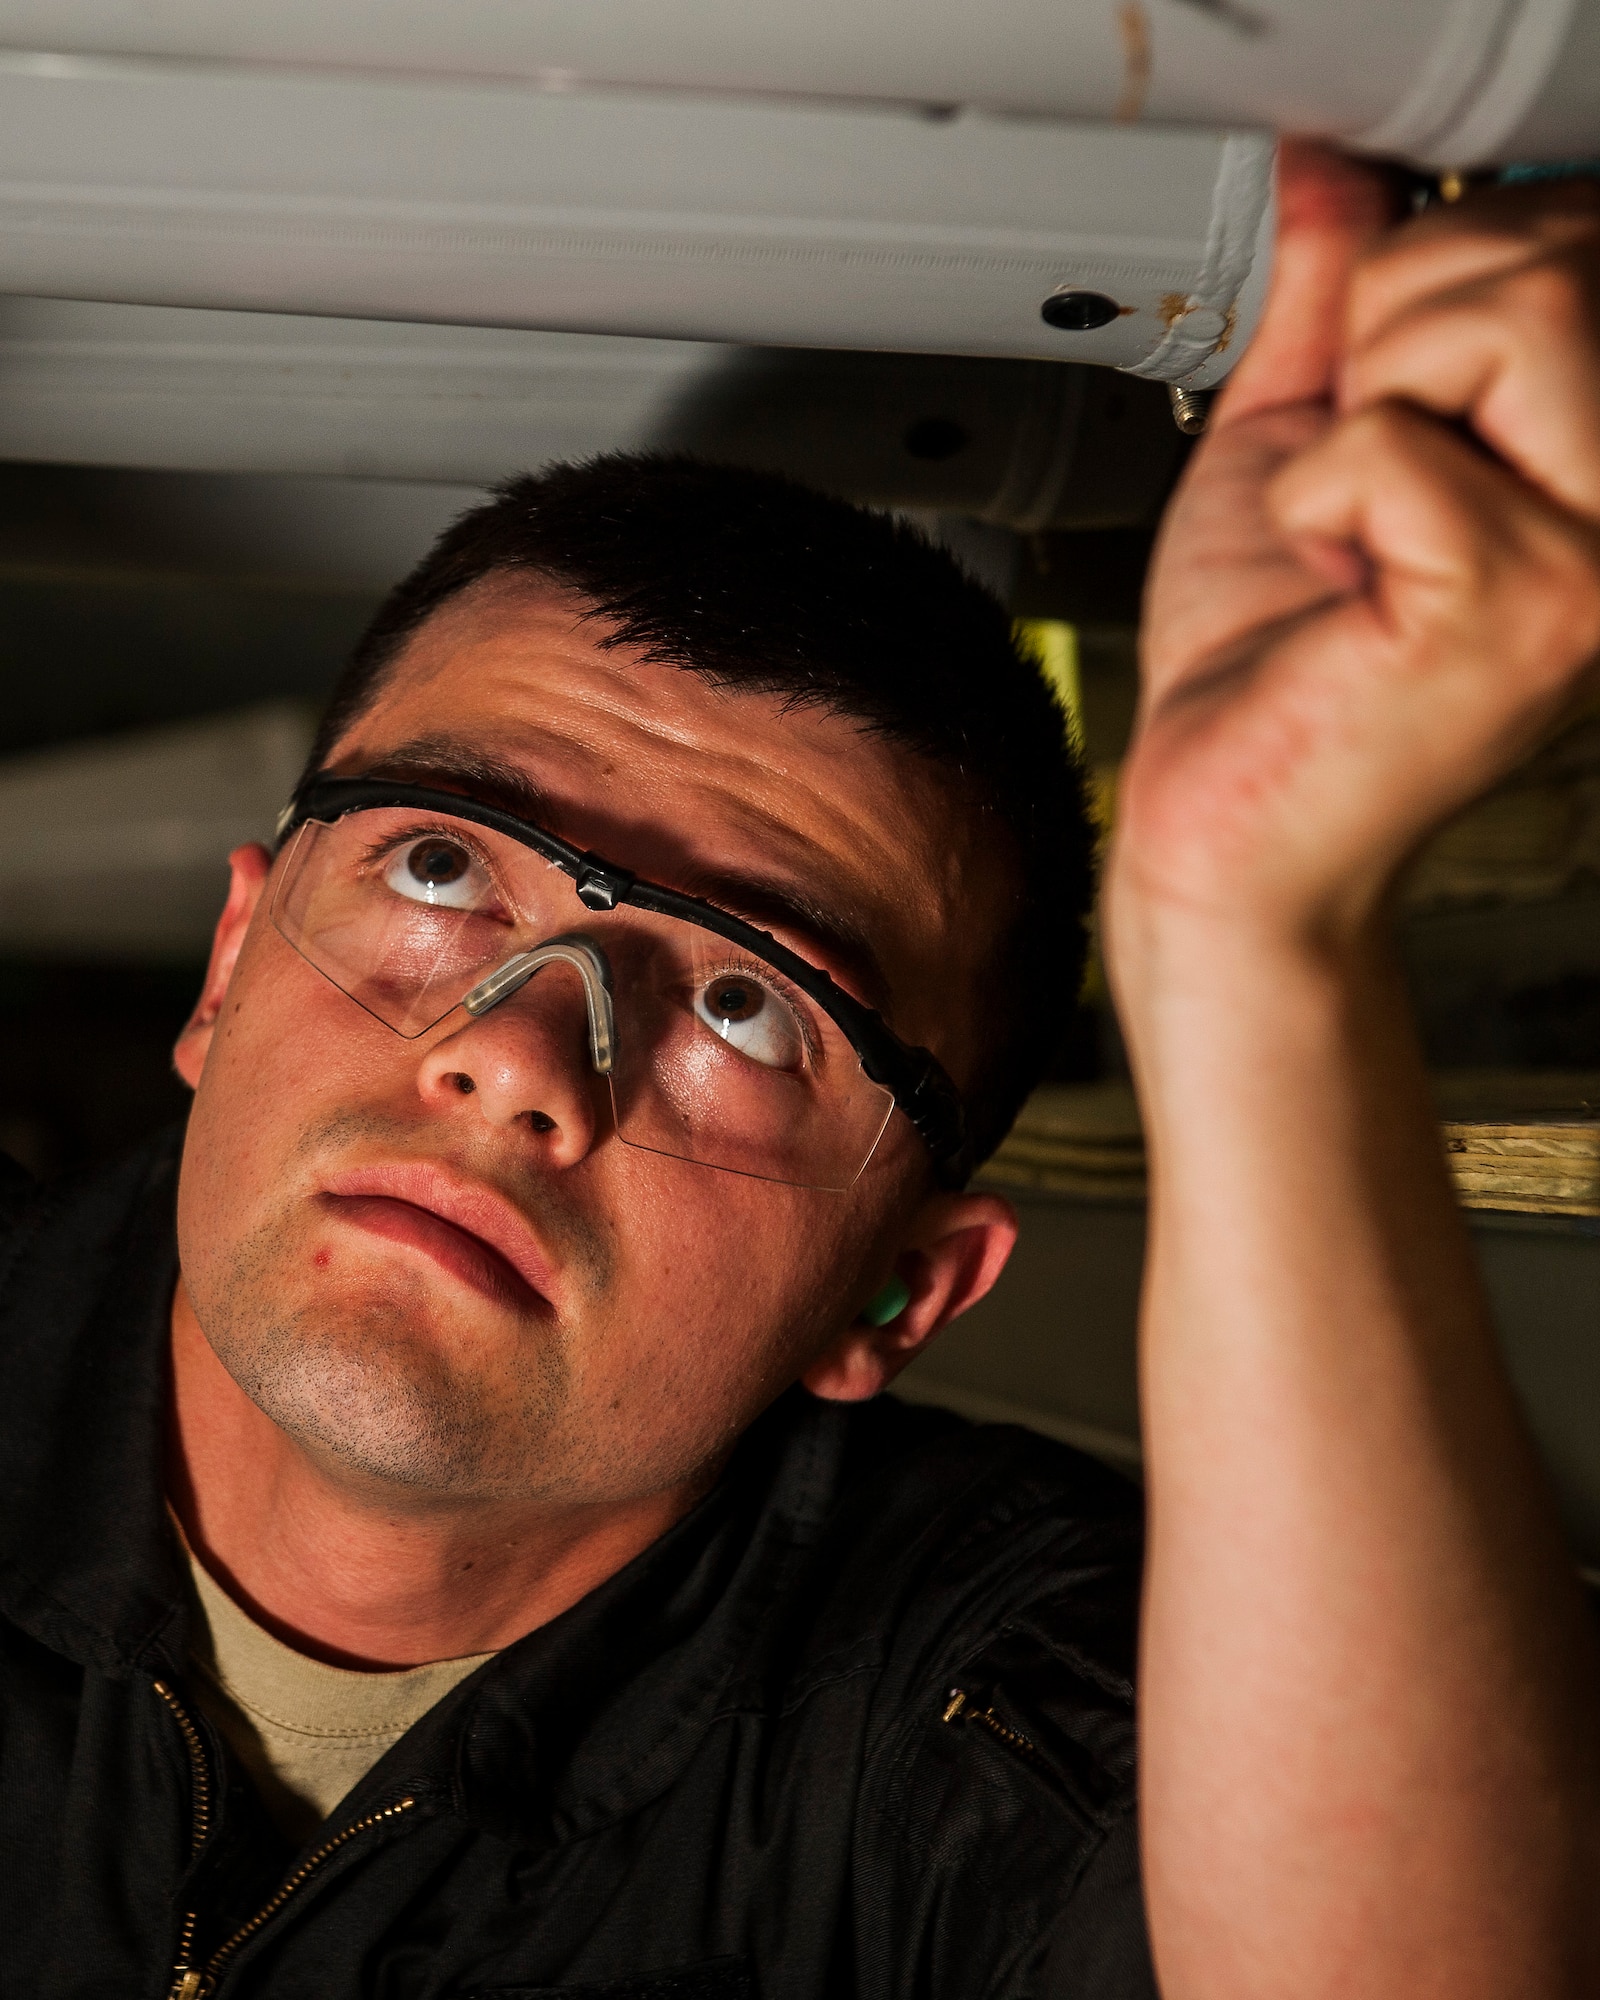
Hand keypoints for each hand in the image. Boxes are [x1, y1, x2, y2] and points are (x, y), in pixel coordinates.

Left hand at [1111, 146, 1599, 949]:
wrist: (1225, 822)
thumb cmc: (1265, 662)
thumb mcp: (1301, 435)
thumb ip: (1339, 299)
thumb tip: (1335, 167)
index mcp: (1593, 452)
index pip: (1574, 234)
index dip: (1432, 278)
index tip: (1379, 397)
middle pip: (1554, 258)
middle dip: (1392, 336)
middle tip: (1349, 476)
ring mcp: (1599, 560)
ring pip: (1511, 318)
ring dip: (1364, 412)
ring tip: (1351, 525)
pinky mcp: (1526, 610)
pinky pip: (1390, 443)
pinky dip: (1311, 500)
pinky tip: (1336, 589)